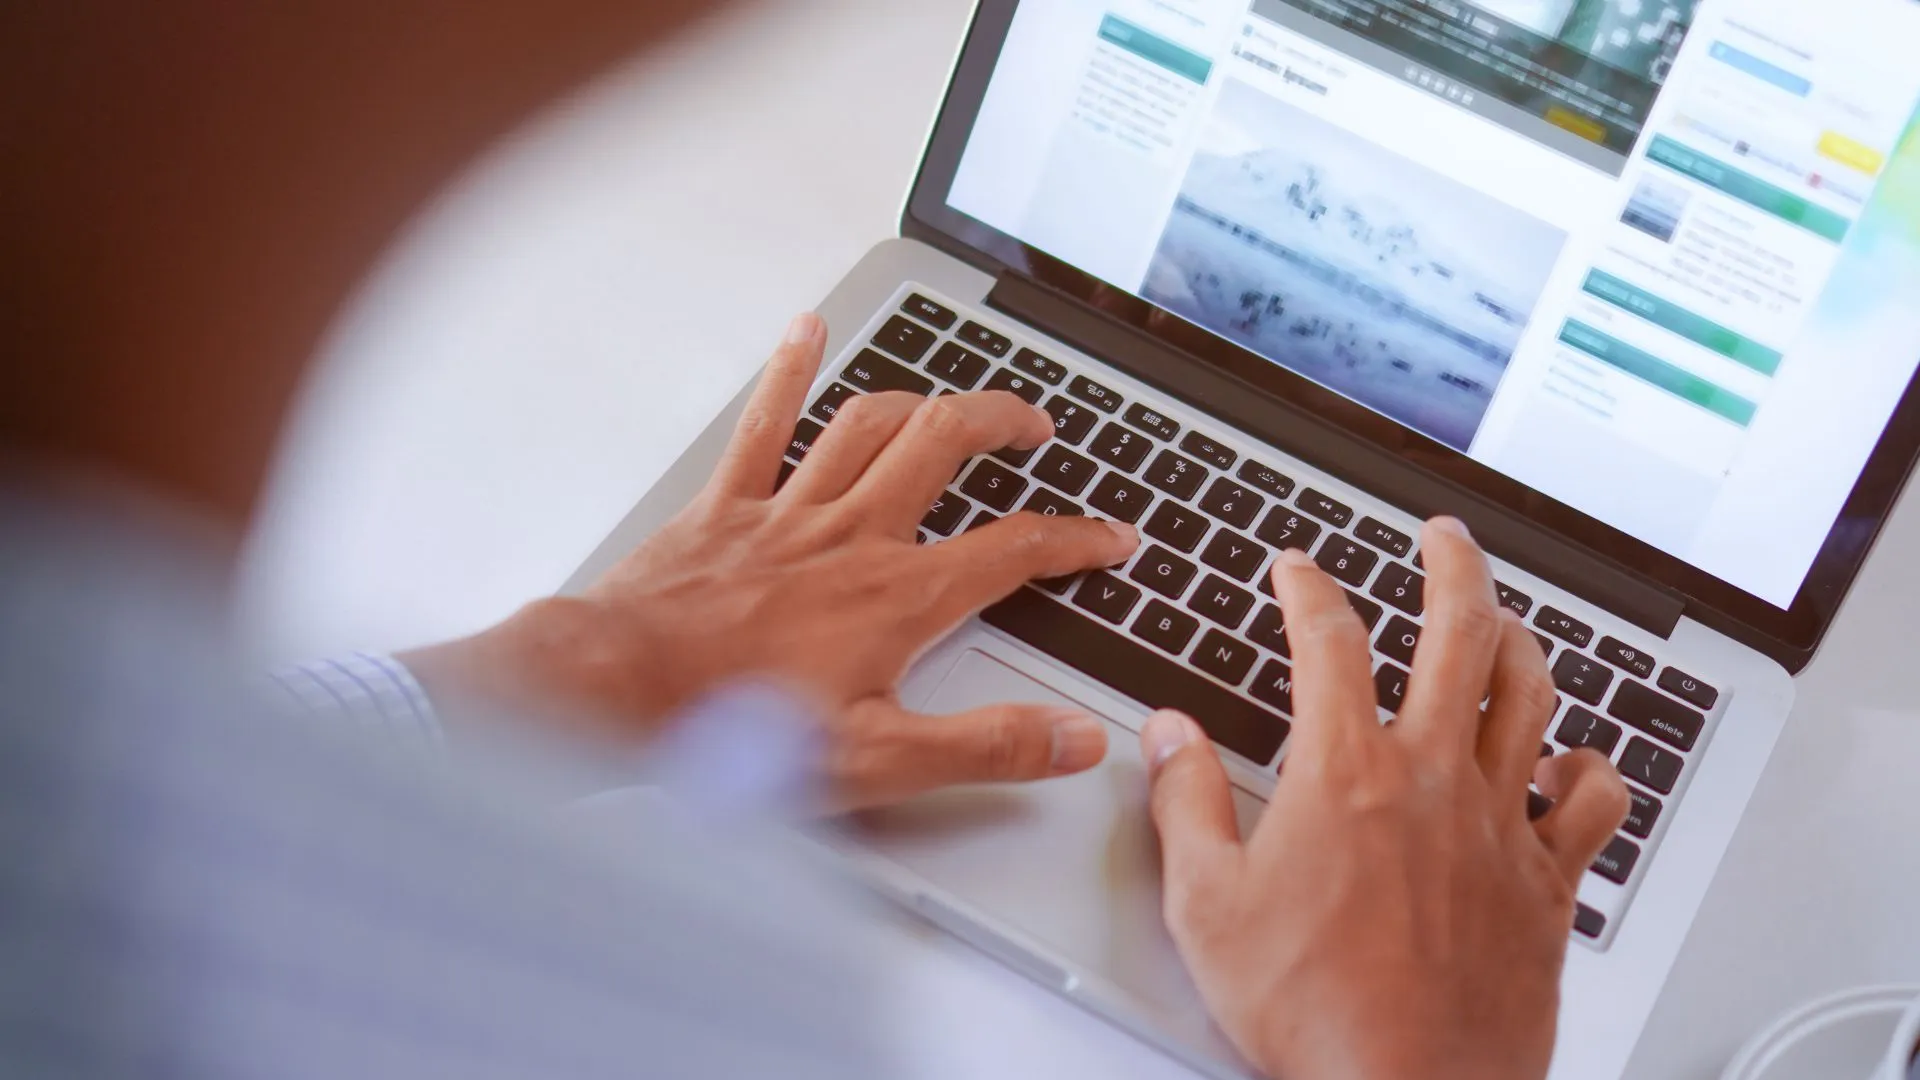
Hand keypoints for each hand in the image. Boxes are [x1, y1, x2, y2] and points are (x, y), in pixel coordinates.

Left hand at [404, 313, 1138, 809]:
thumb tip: (1074, 741)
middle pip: (946, 447)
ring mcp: (787, 512)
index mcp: (897, 597)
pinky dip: (790, 372)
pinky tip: (806, 333)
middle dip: (1002, 423)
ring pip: (870, 424)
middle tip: (1037, 426)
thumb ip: (986, 746)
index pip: (1015, 550)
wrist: (620, 692)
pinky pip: (766, 422)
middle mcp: (851, 536)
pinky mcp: (726, 506)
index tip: (1112, 537)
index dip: (1077, 540)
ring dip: (920, 400)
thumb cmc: (735, 732)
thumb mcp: (880, 761)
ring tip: (950, 397)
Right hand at [1139, 518, 1628, 1079]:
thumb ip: (1184, 803)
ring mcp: (1499, 827)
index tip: (1296, 567)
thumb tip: (1167, 735)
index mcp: (1345, 775)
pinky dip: (1590, 767)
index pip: (1329, 641)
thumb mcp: (1206, 905)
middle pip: (1460, 633)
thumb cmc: (1313, 1012)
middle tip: (1443, 536)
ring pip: (1531, 697)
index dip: (1308, 587)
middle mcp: (1433, 781)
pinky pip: (1591, 803)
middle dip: (1452, 566)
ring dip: (1520, 642)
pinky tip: (1576, 758)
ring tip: (1504, 620)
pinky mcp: (1546, 884)